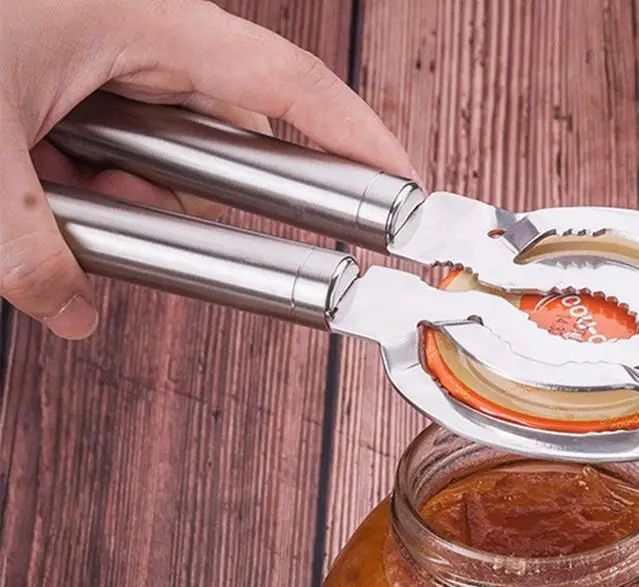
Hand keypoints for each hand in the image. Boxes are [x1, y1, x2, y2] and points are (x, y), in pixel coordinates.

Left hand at [0, 0, 416, 339]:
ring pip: (158, 145)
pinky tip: (55, 199)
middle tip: (257, 244)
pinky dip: (91, 183)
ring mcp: (94, 49)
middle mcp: (130, 28)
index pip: (286, 86)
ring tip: (78, 213)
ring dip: (135, 199)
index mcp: (137, 17)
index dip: (358, 136)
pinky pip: (107, 140)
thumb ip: (30, 253)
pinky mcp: (59, 72)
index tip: (405, 183)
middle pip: (231, 127)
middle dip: (228, 196)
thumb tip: (70, 310)